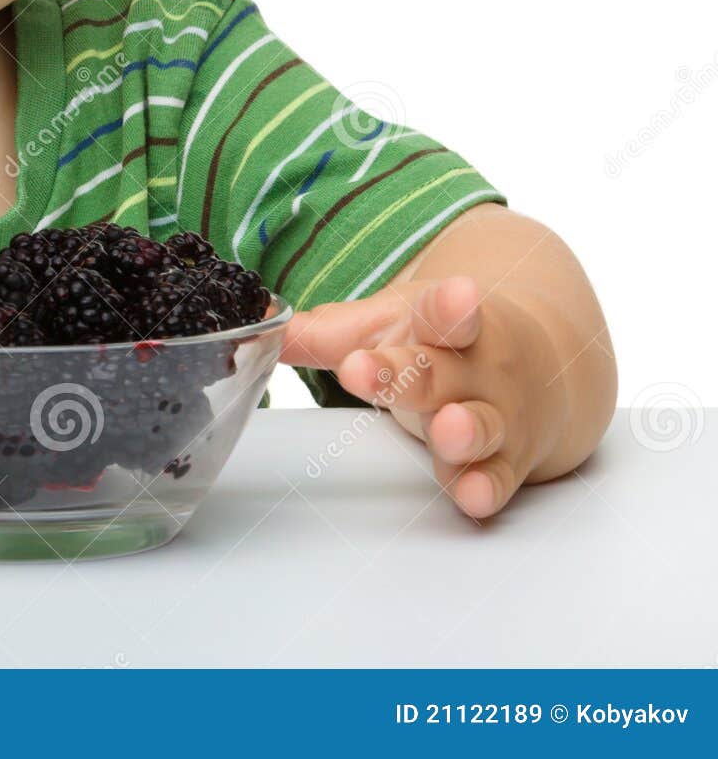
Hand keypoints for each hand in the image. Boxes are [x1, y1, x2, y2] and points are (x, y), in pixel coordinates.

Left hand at [280, 275, 566, 519]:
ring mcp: (495, 414)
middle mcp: (474, 367)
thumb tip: (255, 324)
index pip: (443, 311)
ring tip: (444, 431)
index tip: (457, 297)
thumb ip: (325, 331)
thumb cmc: (443, 341)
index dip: (448, 305)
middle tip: (365, 370)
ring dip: (462, 431)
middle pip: (440, 371)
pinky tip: (473, 498)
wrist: (539, 367)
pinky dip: (485, 488)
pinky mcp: (508, 461)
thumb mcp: (387, 323)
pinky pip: (498, 479)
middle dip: (406, 374)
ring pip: (479, 425)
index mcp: (443, 322)